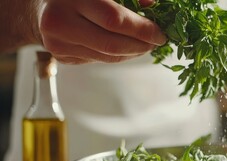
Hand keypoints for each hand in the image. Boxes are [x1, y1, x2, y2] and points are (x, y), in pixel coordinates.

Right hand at [36, 0, 166, 63]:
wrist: (39, 7)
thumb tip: (154, 8)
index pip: (114, 20)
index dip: (141, 30)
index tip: (160, 33)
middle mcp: (60, 22)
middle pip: (112, 44)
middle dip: (140, 46)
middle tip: (156, 42)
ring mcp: (59, 44)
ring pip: (107, 56)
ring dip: (132, 52)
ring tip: (145, 44)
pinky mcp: (62, 57)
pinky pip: (99, 60)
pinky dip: (118, 55)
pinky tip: (126, 46)